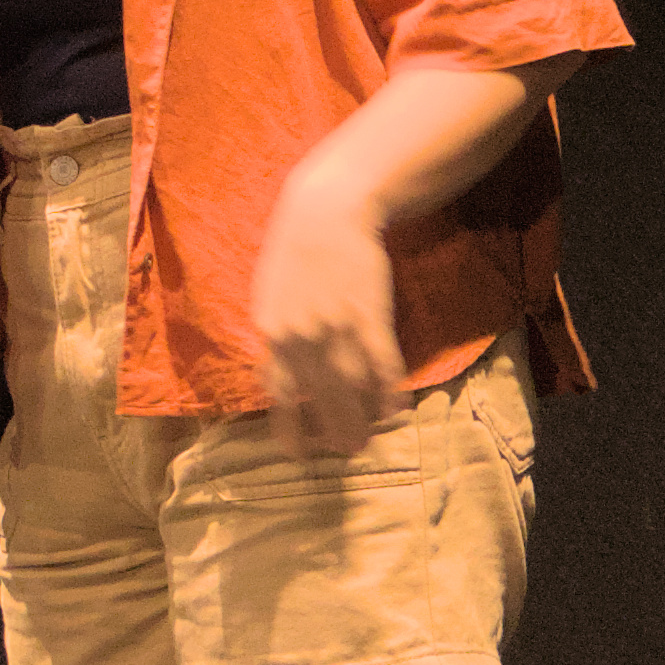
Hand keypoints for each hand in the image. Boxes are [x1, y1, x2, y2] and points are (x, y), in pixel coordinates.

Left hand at [246, 174, 401, 455]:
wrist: (326, 211)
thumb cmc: (293, 250)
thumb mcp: (268, 294)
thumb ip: (275, 335)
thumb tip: (282, 376)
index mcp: (271, 332)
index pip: (279, 392)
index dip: (291, 426)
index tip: (299, 452)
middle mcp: (301, 337)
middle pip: (318, 398)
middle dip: (333, 430)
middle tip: (347, 453)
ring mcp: (337, 328)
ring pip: (351, 387)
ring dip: (361, 419)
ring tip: (369, 441)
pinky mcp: (369, 316)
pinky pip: (381, 364)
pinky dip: (389, 391)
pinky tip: (396, 410)